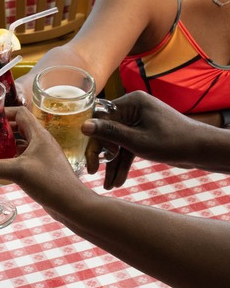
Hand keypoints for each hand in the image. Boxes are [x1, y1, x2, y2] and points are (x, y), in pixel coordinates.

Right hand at [0, 107, 86, 215]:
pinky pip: (22, 158)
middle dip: (1, 130)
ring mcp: (42, 156)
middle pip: (19, 128)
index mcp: (39, 135)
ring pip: (20, 144)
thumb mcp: (18, 172)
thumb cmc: (50, 183)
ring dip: (5, 145)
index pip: (20, 113)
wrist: (73, 205)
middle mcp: (41, 142)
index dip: (4, 113)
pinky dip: (10, 159)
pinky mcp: (41, 169)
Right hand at [81, 91, 206, 188]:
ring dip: (113, 164)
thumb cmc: (174, 142)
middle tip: (93, 172)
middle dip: (102, 156)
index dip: (92, 139)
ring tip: (108, 185)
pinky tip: (118, 180)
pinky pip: (127, 146)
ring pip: (117, 142)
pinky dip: (124, 162)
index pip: (100, 118)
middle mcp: (133, 108)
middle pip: (107, 131)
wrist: (203, 150)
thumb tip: (83, 126)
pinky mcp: (143, 132)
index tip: (88, 159)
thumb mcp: (137, 141)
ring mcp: (138, 121)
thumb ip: (109, 133)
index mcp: (131, 102)